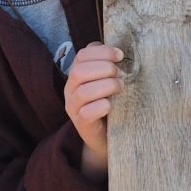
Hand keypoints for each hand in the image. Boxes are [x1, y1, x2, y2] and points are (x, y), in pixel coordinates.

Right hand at [63, 42, 123, 180]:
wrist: (105, 138)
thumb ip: (106, 65)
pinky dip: (101, 106)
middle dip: (104, 68)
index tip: (120, 55)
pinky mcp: (81, 124)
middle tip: (120, 74)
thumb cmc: (108, 104)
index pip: (82, 55)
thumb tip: (118, 52)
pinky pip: (86, 113)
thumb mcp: (106, 81)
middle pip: (80, 71)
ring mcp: (73, 107)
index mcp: (75, 74)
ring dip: (106, 86)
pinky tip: (111, 105)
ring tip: (120, 87)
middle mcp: (70, 89)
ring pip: (83, 91)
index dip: (102, 52)